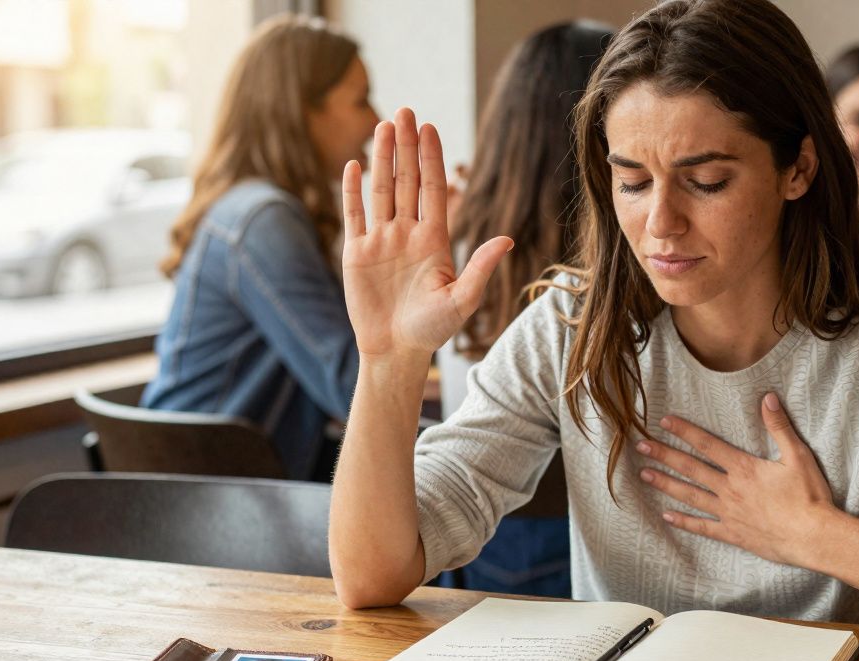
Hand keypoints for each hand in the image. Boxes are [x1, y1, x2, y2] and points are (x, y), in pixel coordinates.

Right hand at [341, 108, 510, 358]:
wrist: (396, 352)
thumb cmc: (432, 330)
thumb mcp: (462, 299)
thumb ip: (480, 267)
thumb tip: (507, 239)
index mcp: (434, 239)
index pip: (433, 189)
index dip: (431, 158)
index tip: (430, 128)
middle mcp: (407, 234)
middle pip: (406, 181)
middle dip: (406, 146)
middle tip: (405, 110)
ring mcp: (381, 241)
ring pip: (380, 190)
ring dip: (381, 158)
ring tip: (382, 126)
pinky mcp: (356, 254)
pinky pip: (354, 215)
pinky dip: (352, 191)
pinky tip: (353, 164)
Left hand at [635, 393, 842, 567]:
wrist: (814, 537)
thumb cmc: (810, 497)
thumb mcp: (798, 456)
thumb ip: (779, 427)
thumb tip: (767, 398)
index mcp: (744, 468)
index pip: (707, 444)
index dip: (684, 431)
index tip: (664, 422)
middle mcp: (730, 489)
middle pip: (691, 468)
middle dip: (664, 455)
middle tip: (641, 446)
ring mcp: (728, 513)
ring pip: (690, 496)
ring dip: (666, 484)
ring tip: (644, 475)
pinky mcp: (733, 534)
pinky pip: (702, 527)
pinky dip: (684, 522)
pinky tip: (667, 516)